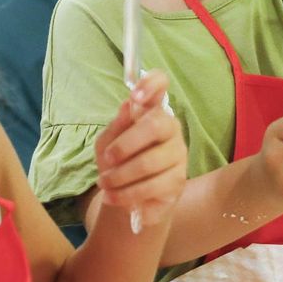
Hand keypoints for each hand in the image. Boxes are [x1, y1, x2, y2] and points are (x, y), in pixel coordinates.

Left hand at [95, 71, 185, 226]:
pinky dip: (127, 194)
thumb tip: (129, 105)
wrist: (125, 197)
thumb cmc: (118, 163)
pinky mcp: (178, 180)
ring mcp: (178, 154)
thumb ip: (117, 126)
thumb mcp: (107, 143)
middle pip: (156, 125)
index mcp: (151, 111)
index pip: (161, 84)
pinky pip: (153, 186)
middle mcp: (170, 128)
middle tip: (107, 160)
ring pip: (151, 162)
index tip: (135, 96)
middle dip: (126, 144)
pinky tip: (113, 197)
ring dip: (120, 176)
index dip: (151, 84)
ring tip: (104, 185)